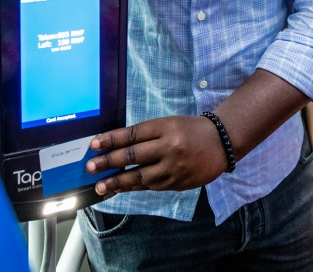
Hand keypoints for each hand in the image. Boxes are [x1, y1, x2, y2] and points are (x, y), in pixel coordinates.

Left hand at [85, 116, 229, 194]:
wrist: (222, 143)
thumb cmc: (191, 130)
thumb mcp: (169, 124)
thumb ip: (146, 135)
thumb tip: (116, 147)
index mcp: (165, 127)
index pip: (133, 134)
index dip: (111, 139)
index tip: (93, 144)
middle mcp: (169, 147)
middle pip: (133, 155)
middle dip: (108, 162)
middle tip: (90, 167)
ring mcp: (173, 167)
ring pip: (140, 176)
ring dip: (118, 182)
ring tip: (100, 186)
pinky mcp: (177, 183)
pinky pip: (151, 186)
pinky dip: (134, 187)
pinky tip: (121, 188)